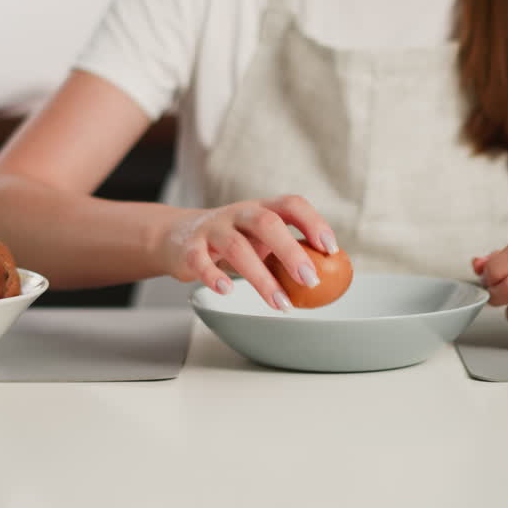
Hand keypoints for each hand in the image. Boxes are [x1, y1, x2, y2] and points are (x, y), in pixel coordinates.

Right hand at [158, 195, 337, 310]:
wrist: (176, 236)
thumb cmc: (231, 241)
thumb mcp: (259, 239)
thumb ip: (286, 251)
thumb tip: (329, 277)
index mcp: (261, 209)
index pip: (291, 204)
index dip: (313, 222)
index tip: (331, 248)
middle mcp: (238, 214)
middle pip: (266, 223)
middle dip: (291, 251)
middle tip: (311, 281)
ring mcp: (212, 229)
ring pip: (237, 247)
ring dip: (261, 278)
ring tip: (280, 303)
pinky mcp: (189, 248)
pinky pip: (200, 261)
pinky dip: (214, 276)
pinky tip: (228, 291)